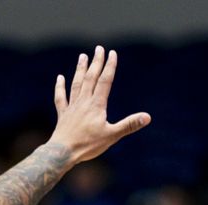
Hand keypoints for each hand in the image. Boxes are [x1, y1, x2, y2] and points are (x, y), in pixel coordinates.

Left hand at [48, 46, 150, 163]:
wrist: (63, 152)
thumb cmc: (88, 145)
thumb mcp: (112, 136)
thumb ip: (129, 125)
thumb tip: (147, 117)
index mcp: (97, 105)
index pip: (105, 81)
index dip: (109, 67)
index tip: (112, 53)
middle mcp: (84, 102)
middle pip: (90, 78)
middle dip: (96, 62)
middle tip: (99, 48)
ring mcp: (72, 107)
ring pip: (77, 84)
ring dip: (80, 70)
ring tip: (82, 56)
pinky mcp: (63, 115)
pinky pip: (60, 98)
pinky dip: (60, 87)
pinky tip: (60, 78)